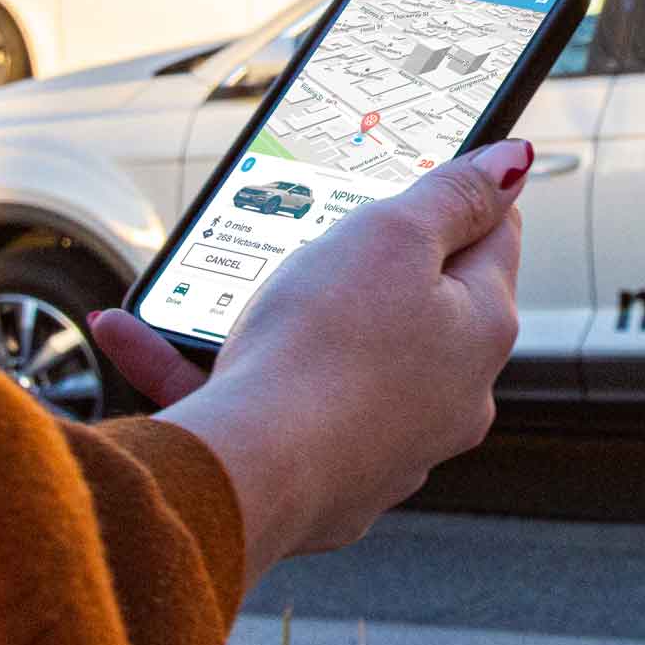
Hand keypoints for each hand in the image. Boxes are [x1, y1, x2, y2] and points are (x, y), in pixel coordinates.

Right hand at [89, 139, 530, 582]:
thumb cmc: (326, 347)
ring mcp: (384, 443)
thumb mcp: (393, 233)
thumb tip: (512, 164)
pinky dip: (208, 369)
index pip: (491, 241)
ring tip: (204, 277)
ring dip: (266, 313)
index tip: (415, 177)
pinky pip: (266, 405)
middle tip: (305, 228)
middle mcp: (446, 395)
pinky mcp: (318, 479)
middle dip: (353, 262)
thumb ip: (454, 194)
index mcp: (481, 331)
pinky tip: (133, 332)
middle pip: (411, 301)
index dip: (457, 198)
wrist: (249, 476)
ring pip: (327, 354)